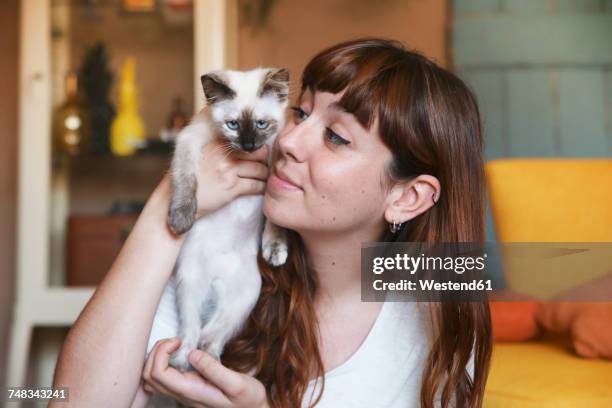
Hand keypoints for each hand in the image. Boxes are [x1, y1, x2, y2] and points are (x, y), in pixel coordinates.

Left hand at [143, 338, 268, 407]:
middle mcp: (182, 395)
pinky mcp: (186, 390)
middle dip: (156, 352)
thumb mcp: (237, 383)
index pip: (159, 374)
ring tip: (176, 346)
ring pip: (151, 380)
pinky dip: (162, 363)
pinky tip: (178, 354)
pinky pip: (161, 379)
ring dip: (157, 358)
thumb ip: (214, 370)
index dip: (162, 352)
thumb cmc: (249, 399)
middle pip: (149, 376)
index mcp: (192, 392)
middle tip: (176, 340)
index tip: (180, 340)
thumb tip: (192, 354)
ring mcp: (182, 394)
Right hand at [194, 140, 269, 217]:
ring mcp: (228, 170)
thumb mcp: (200, 155)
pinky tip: (260, 190)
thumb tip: (240, 149)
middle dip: (264, 161)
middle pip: (259, 153)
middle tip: (263, 168)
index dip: (256, 150)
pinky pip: (256, 185)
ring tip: (262, 179)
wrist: (175, 198)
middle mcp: (224, 154)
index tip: (258, 156)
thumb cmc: (190, 178)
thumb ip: (218, 150)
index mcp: (217, 144)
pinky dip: (261, 188)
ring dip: (264, 176)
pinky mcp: (231, 187)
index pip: (246, 142)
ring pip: (260, 169)